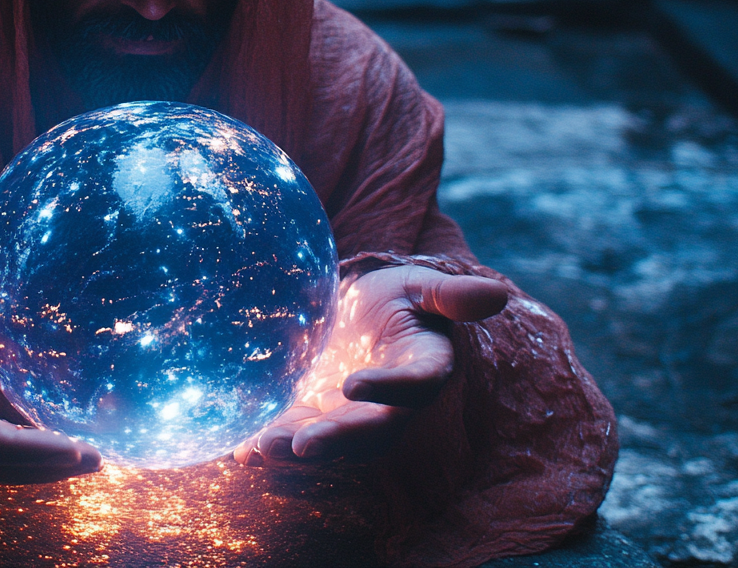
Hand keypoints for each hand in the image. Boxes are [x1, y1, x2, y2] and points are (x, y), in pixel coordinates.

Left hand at [235, 264, 506, 465]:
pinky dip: (267, 447)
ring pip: (327, 443)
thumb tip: (498, 294)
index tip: (353, 384)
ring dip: (294, 450)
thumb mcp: (418, 286)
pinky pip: (293, 438)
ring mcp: (348, 417)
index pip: (414, 383)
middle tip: (302, 444)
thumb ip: (451, 295)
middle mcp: (389, 405)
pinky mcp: (312, 418)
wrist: (355, 314)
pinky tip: (239, 451)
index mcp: (422, 369)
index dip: (388, 387)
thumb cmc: (394, 297)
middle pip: (367, 430)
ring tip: (260, 450)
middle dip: (336, 439)